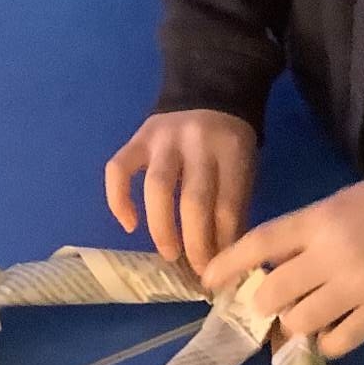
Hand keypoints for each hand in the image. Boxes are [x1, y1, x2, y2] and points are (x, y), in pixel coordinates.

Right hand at [104, 111, 257, 272]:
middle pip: (193, 200)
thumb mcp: (245, 169)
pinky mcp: (138, 138)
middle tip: (197, 270)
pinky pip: (118, 170)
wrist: (209, 93)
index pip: (227, 205)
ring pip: (157, 188)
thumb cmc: (229, 145)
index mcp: (232, 149)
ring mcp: (164, 138)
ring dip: (162, 228)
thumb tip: (224, 259)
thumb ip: (235, 208)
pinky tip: (129, 224)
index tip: (220, 271)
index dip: (223, 244)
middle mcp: (197, 141)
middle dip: (195, 243)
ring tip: (170, 254)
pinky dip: (118, 200)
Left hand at [203, 171, 363, 358]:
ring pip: (301, 322)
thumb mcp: (343, 201)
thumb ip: (308, 231)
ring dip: (292, 324)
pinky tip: (330, 332)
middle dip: (262, 302)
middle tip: (267, 304)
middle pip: (273, 293)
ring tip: (300, 319)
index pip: (260, 244)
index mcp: (320, 219)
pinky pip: (339, 340)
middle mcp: (331, 255)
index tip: (209, 282)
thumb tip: (275, 265)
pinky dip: (326, 341)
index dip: (228, 265)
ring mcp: (358, 287)